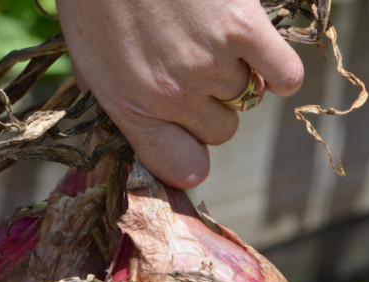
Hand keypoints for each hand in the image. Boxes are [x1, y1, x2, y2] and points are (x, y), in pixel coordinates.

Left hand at [55, 0, 303, 188]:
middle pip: (221, 132)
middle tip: (197, 69)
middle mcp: (171, 95)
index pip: (179, 166)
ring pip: (246, 96)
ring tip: (210, 37)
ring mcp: (209, 63)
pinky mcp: (242, 28)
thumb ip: (109, 96)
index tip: (193, 141)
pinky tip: (257, 50)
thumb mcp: (85, 55)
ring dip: (236, 71)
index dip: (190, 157)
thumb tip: (124, 127)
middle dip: (212, 107)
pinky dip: (278, 70)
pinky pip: (283, 75)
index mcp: (129, 105)